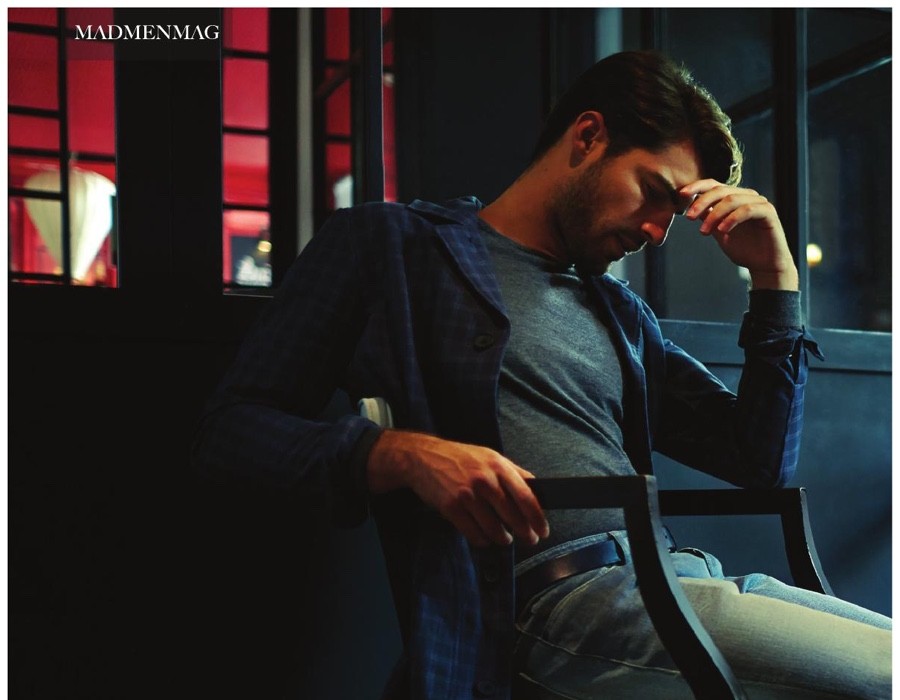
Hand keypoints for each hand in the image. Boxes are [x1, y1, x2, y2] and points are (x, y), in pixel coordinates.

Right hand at [367, 430, 549, 547]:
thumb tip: (536, 487)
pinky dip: (482, 540)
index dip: (537, 518)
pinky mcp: (451, 507)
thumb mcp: (489, 456)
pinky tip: (485, 539)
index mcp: (498, 466)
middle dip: (525, 533)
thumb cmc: (459, 457)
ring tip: (505, 538)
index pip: (526, 497)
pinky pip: (473, 533)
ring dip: (503, 538)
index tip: (543, 530)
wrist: (423, 458)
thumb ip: (512, 471)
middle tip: (529, 540)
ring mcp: (467, 495)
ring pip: (494, 528)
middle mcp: (484, 480)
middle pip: (513, 516)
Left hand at [680, 179, 798, 289]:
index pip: (713, 185)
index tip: (680, 194)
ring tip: (703, 232)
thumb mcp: (718, 232)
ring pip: (732, 199)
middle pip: (720, 190)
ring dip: (714, 215)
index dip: (697, 187)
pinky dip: (731, 219)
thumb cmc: (743, 249)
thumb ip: (707, 218)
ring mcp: (759, 202)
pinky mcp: (768, 212)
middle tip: (689, 217)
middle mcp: (747, 196)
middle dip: (701, 202)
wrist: (763, 266)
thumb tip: (690, 208)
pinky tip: (722, 230)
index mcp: (734, 198)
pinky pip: (747, 210)